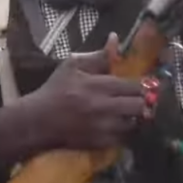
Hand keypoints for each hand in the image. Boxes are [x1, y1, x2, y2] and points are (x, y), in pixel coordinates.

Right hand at [21, 34, 146, 150]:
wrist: (38, 121)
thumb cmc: (55, 90)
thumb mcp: (73, 66)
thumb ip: (98, 55)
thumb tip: (115, 39)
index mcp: (99, 86)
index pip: (135, 85)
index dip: (143, 85)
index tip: (143, 85)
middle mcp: (105, 107)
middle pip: (140, 105)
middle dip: (142, 101)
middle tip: (139, 99)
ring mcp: (104, 128)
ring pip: (135, 123)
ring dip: (135, 117)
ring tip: (129, 112)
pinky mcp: (101, 143)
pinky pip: (124, 138)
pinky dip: (125, 131)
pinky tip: (118, 125)